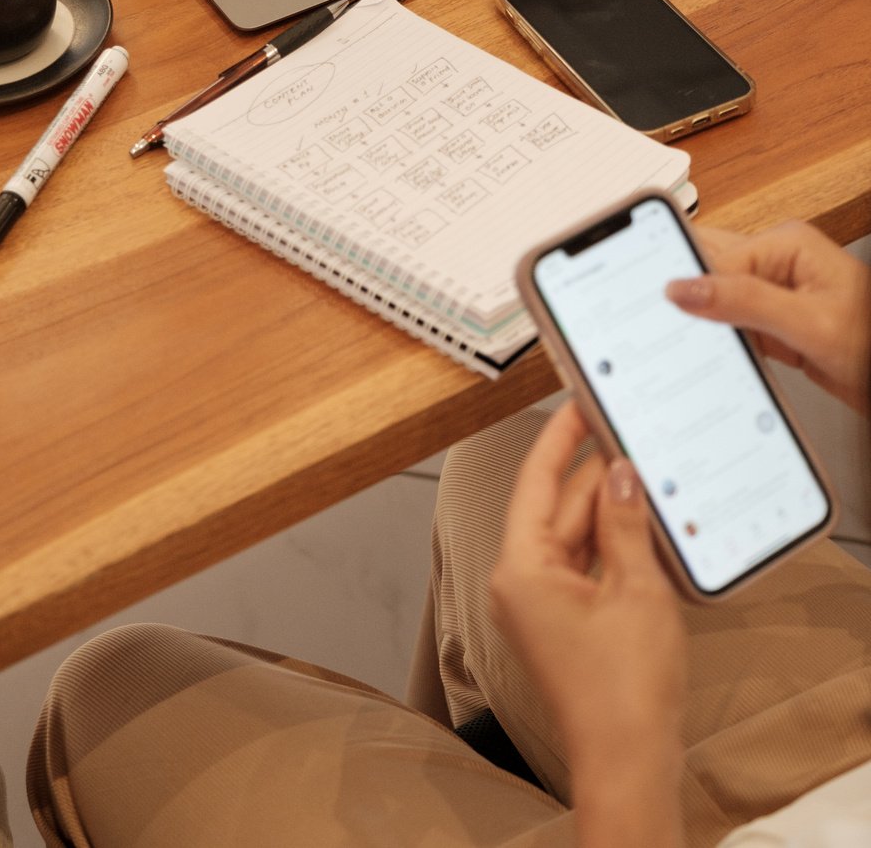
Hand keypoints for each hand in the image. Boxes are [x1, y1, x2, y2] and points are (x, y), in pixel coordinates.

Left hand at [490, 400, 685, 761]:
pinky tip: (643, 523)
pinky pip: (584, 565)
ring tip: (642, 469)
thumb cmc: (624, 688)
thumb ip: (625, 523)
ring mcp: (540, 604)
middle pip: (556, 507)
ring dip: (607, 508)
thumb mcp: (635, 589)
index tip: (578, 403)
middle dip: (594, 473)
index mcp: (521, 567)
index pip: (536, 481)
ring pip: (573, 535)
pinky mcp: (563, 621)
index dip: (559, 438)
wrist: (629, 761)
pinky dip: (611, 544)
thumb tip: (620, 474)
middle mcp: (520, 581)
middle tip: (627, 431)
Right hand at [667, 221, 870, 412]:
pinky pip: (732, 326)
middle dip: (690, 297)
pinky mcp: (774, 323)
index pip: (715, 260)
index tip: (662, 313)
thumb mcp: (810, 322)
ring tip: (697, 344)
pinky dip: (722, 342)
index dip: (688, 289)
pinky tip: (717, 354)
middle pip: (711, 271)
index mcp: (786, 244)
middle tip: (665, 322)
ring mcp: (774, 294)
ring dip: (707, 324)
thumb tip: (686, 288)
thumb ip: (746, 302)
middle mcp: (778, 262)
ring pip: (718, 301)